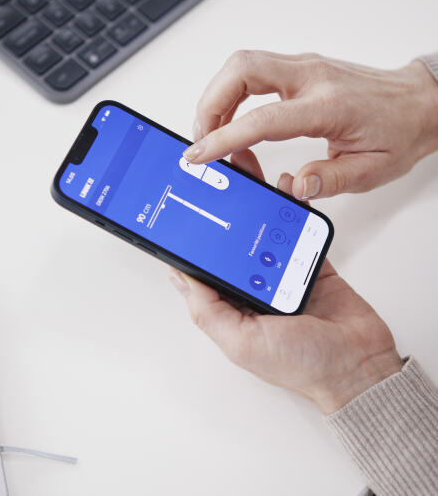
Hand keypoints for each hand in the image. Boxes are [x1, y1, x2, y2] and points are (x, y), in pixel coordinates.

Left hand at [170, 150, 402, 413]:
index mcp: (231, 305)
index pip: (205, 266)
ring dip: (257, 204)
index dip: (194, 238)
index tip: (185, 207)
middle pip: (234, 241)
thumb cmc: (302, 365)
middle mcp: (252, 286)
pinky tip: (285, 190)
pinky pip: (296, 229)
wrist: (361, 365)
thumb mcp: (243, 343)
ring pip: (263, 230)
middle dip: (225, 212)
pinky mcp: (307, 261)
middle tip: (217, 179)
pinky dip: (292, 210)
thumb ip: (208, 310)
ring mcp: (281, 272)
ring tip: (247, 175)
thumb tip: (179, 277)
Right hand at [183, 51, 437, 199]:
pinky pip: (254, 70)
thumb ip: (329, 180)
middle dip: (210, 103)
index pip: (261, 119)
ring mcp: (305, 67)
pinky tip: (235, 118)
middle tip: (202, 138)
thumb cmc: (398, 131)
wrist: (419, 102)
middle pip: (241, 70)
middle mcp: (312, 78)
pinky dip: (233, 92)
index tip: (200, 154)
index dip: (223, 138)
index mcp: (327, 106)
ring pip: (243, 64)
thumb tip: (293, 185)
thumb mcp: (371, 170)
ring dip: (218, 96)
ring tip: (215, 132)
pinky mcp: (301, 68)